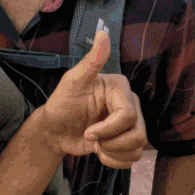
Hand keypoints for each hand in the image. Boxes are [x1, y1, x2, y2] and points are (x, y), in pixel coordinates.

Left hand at [39, 30, 145, 168]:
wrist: (55, 130)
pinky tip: (101, 152)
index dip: (108, 129)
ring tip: (96, 145)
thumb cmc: (61, 103)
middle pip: (138, 133)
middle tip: (90, 137)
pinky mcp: (126, 141)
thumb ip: (91, 61)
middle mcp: (130, 104)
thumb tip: (103, 33)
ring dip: (113, 153)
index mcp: (120, 89)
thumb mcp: (72, 82)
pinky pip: (134, 157)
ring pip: (139, 147)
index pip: (129, 116)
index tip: (88, 132)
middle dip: (111, 143)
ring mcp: (130, 124)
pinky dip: (115, 161)